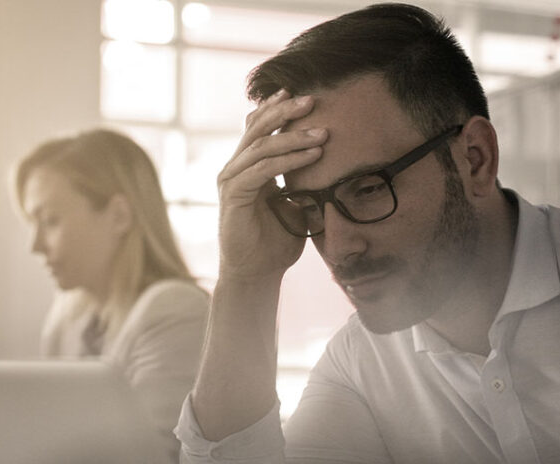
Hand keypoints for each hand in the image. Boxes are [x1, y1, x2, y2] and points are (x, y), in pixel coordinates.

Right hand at [216, 89, 327, 281]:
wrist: (256, 273)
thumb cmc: (275, 242)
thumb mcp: (294, 207)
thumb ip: (301, 185)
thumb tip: (328, 171)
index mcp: (247, 168)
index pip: (257, 129)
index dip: (274, 109)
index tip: (298, 94)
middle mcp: (235, 169)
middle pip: (257, 129)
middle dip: (285, 112)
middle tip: (312, 100)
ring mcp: (231, 181)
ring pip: (261, 146)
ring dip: (293, 136)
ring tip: (323, 133)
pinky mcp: (234, 195)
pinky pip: (262, 170)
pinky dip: (289, 160)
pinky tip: (313, 155)